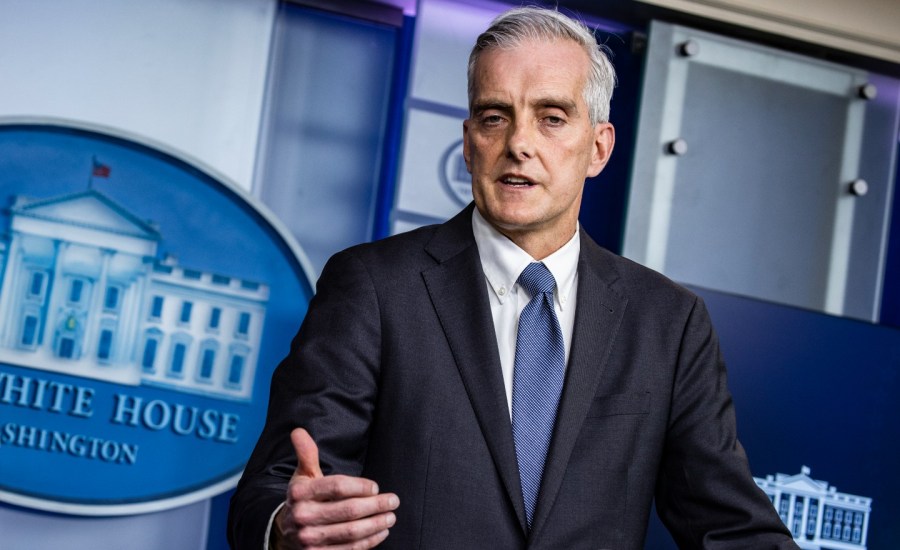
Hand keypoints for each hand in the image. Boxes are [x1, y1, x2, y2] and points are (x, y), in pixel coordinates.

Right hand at [273, 428, 399, 549]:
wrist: (284, 531)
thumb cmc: (303, 498)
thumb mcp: (302, 476)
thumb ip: (306, 454)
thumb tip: (299, 431)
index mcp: (300, 493)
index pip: (336, 487)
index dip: (360, 486)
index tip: (375, 487)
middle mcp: (302, 516)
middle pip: (348, 510)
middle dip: (376, 505)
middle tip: (393, 501)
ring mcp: (309, 539)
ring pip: (351, 532)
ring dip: (376, 524)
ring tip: (391, 517)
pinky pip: (349, 549)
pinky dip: (369, 542)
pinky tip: (381, 532)